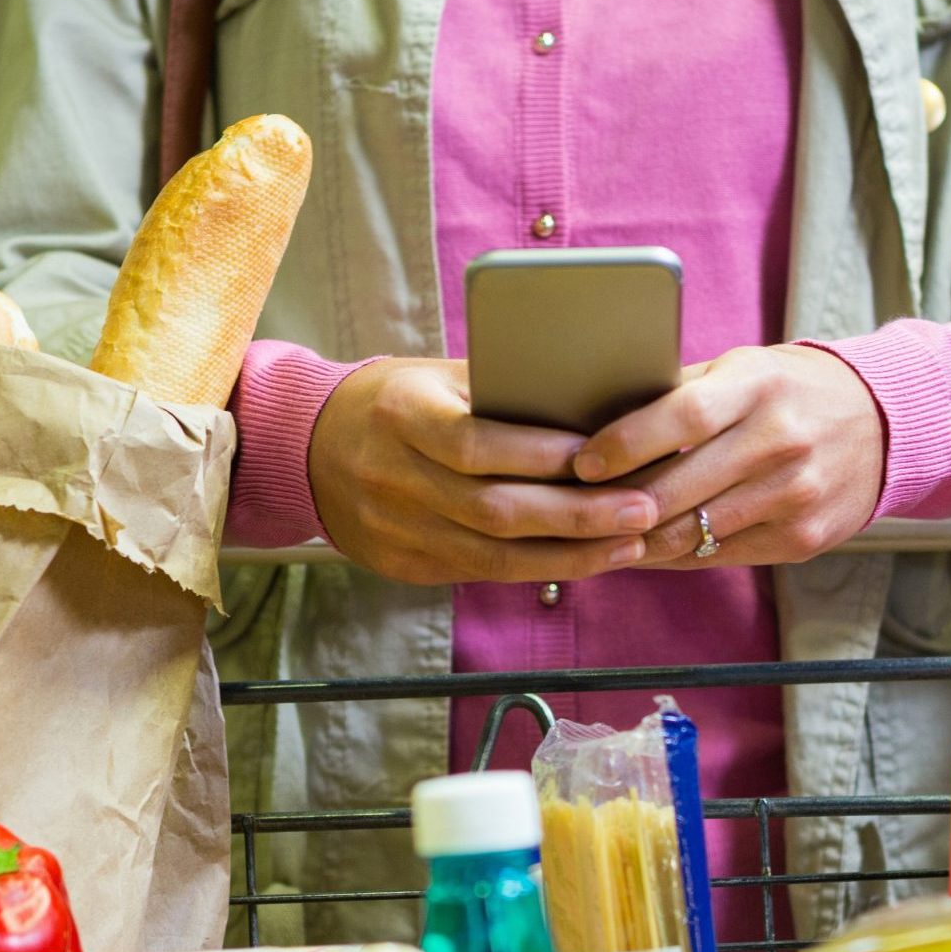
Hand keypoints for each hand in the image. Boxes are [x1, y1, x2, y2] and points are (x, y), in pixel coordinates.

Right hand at [308, 358, 660, 584]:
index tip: (603, 455)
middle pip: (493, 508)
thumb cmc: (395, 401)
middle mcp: (392, 477)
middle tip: (642, 510)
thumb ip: (500, 393)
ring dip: (571, 554)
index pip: (475, 444)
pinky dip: (538, 568)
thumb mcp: (437, 379)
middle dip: (577, 515)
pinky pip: (480, 572)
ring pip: (493, 555)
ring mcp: (394, 529)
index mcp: (401, 414)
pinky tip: (585, 560)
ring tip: (630, 544)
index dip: (540, 456)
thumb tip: (591, 407)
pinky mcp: (402, 564)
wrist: (308, 448)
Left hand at [572, 345, 883, 566]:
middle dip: (617, 507)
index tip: (583, 463)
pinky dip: (676, 556)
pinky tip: (645, 550)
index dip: (625, 444)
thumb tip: (595, 417)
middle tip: (573, 512)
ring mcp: (795, 494)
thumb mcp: (742, 370)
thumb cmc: (789, 391)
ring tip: (596, 537)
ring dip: (638, 540)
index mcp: (758, 386)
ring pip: (694, 533)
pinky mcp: (802, 537)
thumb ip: (679, 392)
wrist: (884, 423)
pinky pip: (720, 555)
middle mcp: (780, 440)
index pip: (681, 417)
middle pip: (679, 488)